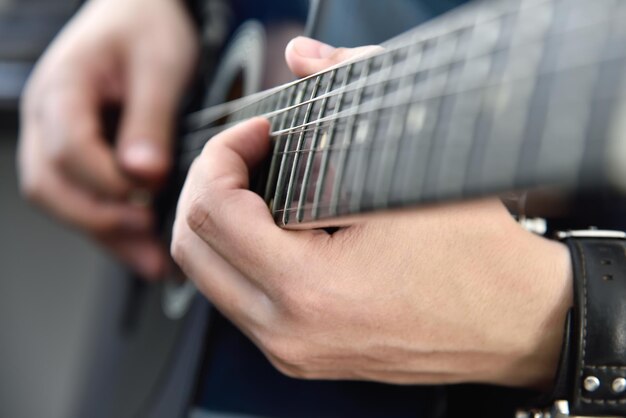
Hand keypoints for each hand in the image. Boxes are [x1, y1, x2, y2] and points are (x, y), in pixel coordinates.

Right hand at [18, 0, 197, 278]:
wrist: (139, 12)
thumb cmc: (147, 29)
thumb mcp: (160, 67)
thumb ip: (151, 121)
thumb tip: (145, 176)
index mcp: (63, 87)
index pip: (68, 149)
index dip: (107, 182)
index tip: (147, 199)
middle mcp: (47, 117)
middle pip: (51, 185)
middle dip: (100, 220)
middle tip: (148, 239)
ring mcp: (56, 137)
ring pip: (62, 199)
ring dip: (105, 233)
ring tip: (151, 260)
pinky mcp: (77, 153)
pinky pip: (82, 197)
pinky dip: (110, 225)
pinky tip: (142, 246)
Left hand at [171, 37, 572, 387]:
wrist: (517, 324)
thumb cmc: (478, 262)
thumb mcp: (414, 169)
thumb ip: (351, 96)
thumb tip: (307, 58)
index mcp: (310, 290)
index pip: (213, 211)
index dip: (224, 154)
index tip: (257, 134)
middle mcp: (289, 331)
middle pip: (193, 248)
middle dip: (207, 184)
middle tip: (244, 155)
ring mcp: (293, 350)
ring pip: (207, 277)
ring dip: (218, 220)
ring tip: (256, 185)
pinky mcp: (302, 355)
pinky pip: (236, 298)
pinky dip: (239, 253)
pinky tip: (273, 225)